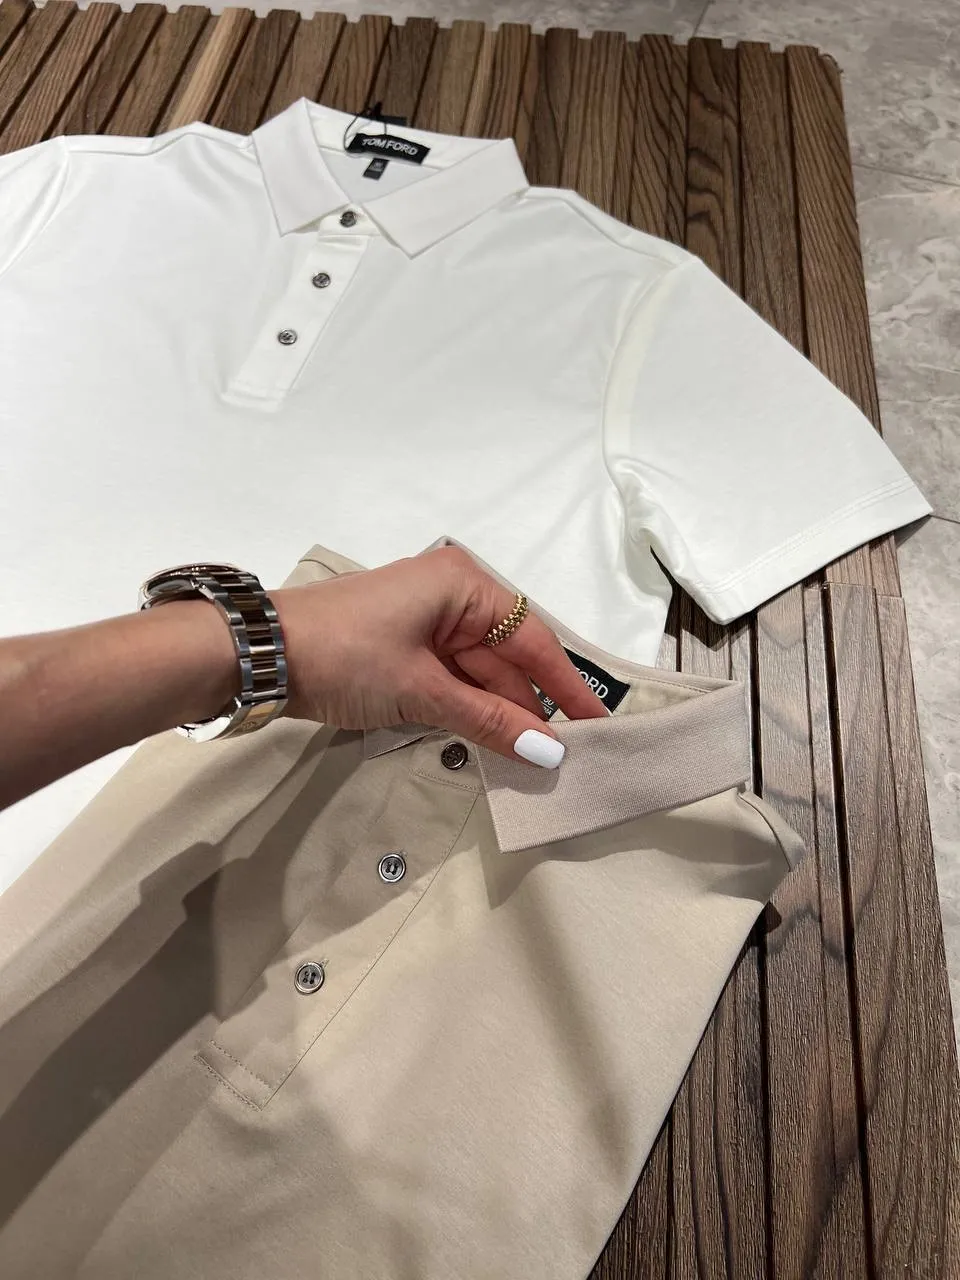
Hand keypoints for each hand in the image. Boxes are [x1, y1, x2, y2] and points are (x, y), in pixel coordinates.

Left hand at [271, 546, 606, 765]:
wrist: (259, 655)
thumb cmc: (346, 655)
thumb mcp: (422, 691)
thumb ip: (488, 721)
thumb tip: (549, 753)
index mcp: (463, 585)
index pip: (532, 640)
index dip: (566, 687)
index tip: (598, 726)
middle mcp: (452, 595)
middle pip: (507, 658)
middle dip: (530, 708)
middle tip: (563, 760)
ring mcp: (426, 621)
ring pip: (480, 673)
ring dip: (500, 714)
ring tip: (533, 762)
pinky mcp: (403, 647)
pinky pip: (453, 679)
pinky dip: (470, 710)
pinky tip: (492, 742)